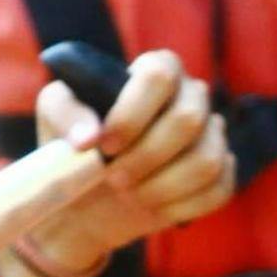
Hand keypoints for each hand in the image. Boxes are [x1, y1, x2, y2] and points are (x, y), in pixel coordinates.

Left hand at [15, 49, 234, 276]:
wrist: (86, 197)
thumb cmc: (74, 144)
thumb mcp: (55, 117)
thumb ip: (65, 112)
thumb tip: (87, 138)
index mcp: (157, 69)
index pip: (159, 75)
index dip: (132, 114)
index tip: (104, 146)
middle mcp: (192, 95)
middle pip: (188, 120)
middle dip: (146, 157)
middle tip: (112, 178)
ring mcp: (212, 135)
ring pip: (206, 160)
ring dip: (161, 187)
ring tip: (130, 194)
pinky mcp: (221, 172)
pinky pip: (218, 190)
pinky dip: (180, 206)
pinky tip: (152, 207)